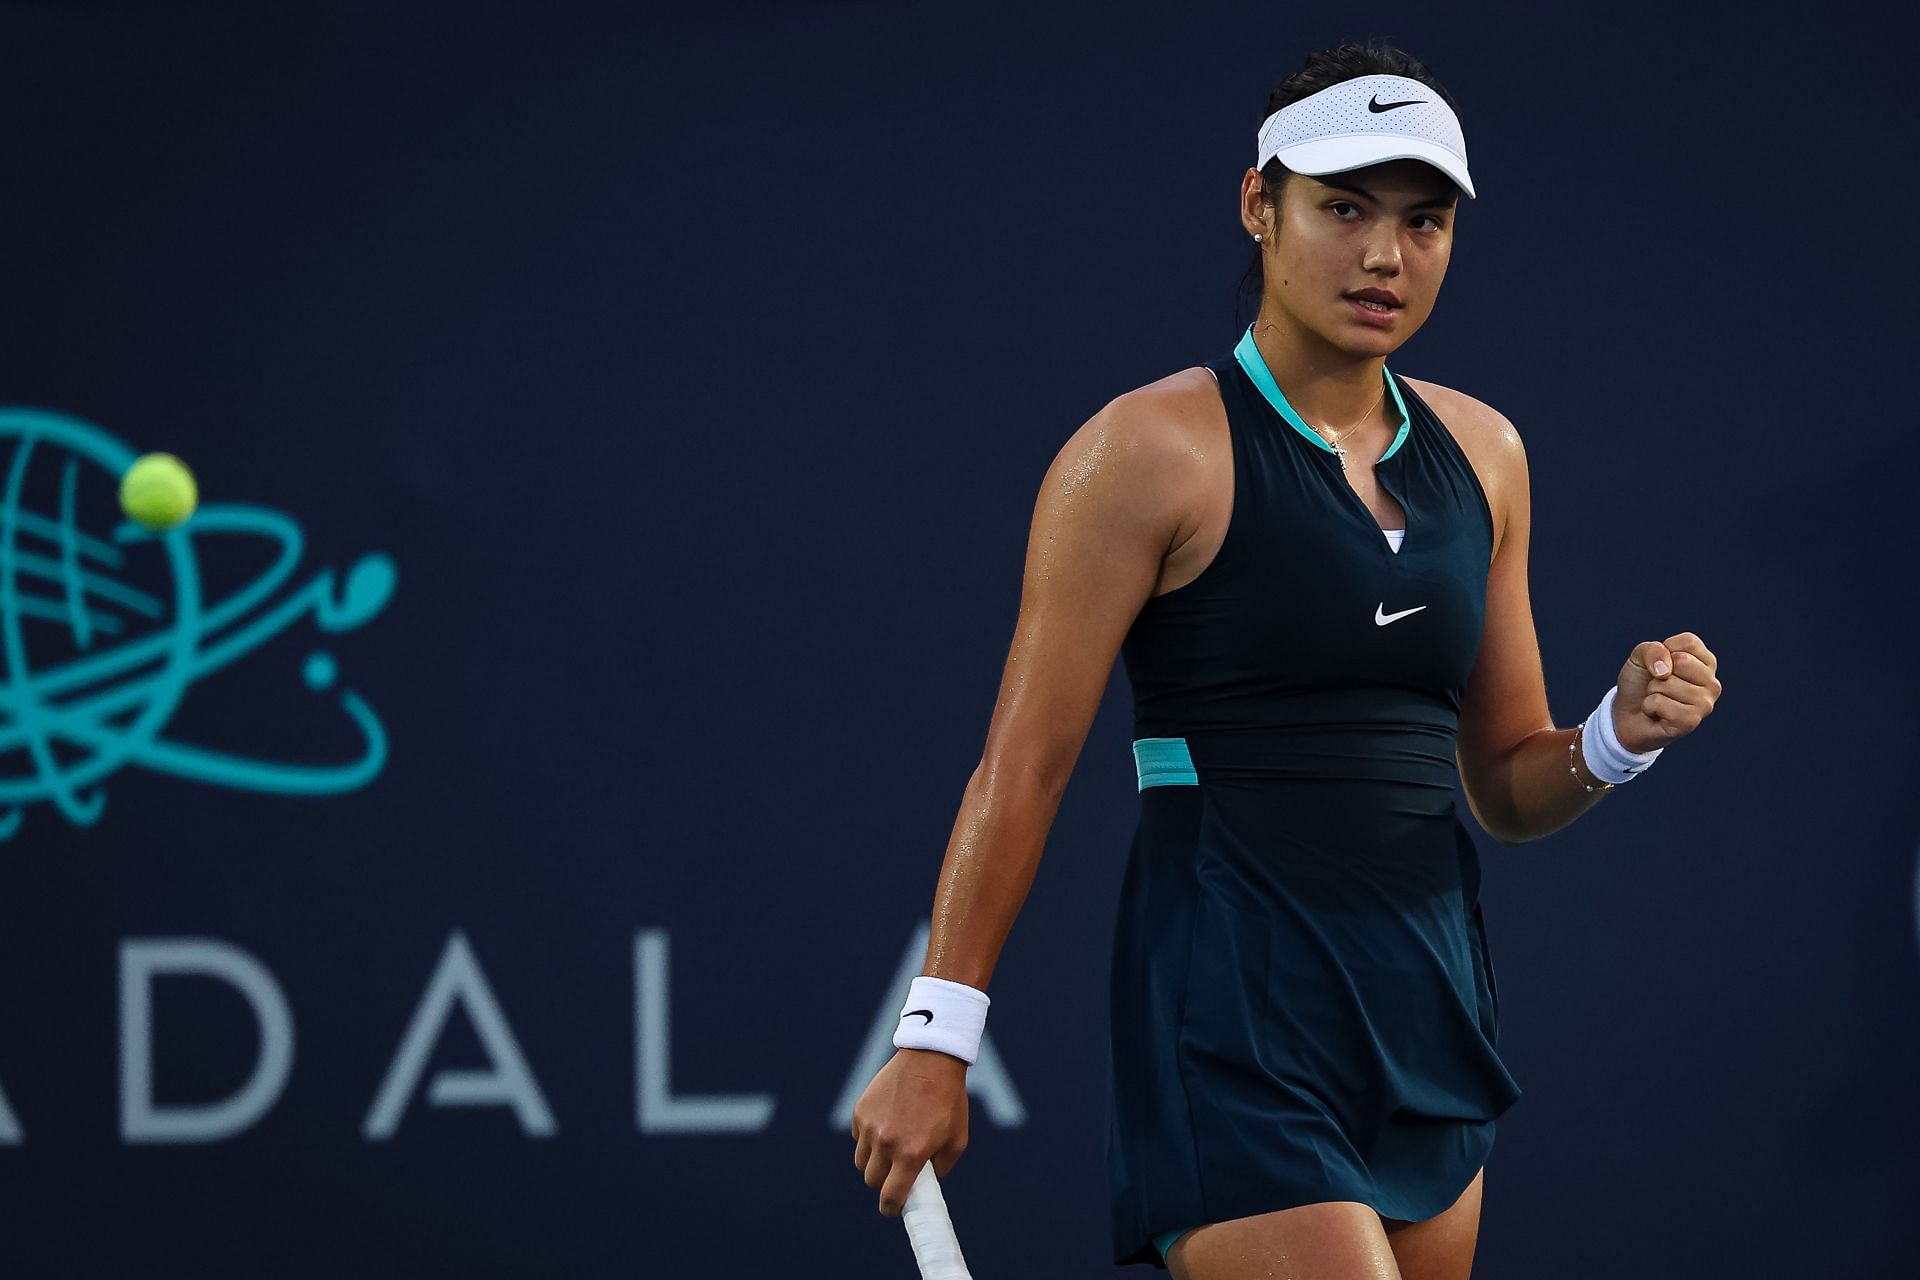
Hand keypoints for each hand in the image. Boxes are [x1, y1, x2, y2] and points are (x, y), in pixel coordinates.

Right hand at [850, 1047, 968, 1215]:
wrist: (931, 1059)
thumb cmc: (949, 1100)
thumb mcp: (957, 1140)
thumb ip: (940, 1168)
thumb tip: (925, 1183)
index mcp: (911, 1153)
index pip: (890, 1196)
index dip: (891, 1208)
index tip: (893, 1208)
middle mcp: (886, 1142)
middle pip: (872, 1181)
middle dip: (884, 1182)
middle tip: (897, 1173)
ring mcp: (870, 1126)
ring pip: (862, 1161)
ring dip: (874, 1161)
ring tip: (892, 1146)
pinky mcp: (860, 1110)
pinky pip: (859, 1137)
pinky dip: (869, 1138)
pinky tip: (887, 1124)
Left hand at [1614, 632, 1721, 753]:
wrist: (1626, 714)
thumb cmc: (1640, 683)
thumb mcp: (1640, 656)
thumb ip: (1652, 650)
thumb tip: (1665, 669)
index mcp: (1706, 663)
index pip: (1689, 642)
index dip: (1664, 651)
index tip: (1660, 665)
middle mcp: (1712, 683)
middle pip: (1682, 661)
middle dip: (1659, 673)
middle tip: (1659, 685)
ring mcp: (1705, 704)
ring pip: (1668, 683)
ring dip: (1653, 691)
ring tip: (1658, 699)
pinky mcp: (1691, 721)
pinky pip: (1660, 703)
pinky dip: (1649, 706)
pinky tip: (1657, 714)